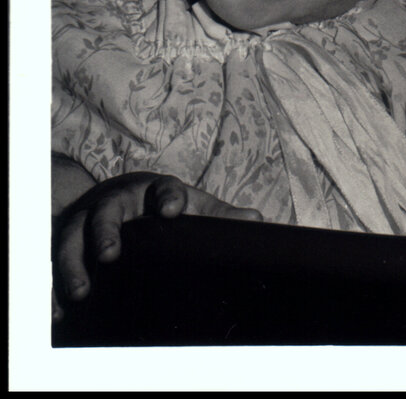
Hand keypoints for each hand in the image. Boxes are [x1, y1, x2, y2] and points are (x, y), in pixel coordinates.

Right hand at [53, 172, 261, 315]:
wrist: (117, 197)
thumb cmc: (163, 206)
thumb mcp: (192, 206)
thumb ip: (220, 216)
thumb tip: (257, 220)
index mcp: (154, 191)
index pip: (164, 189)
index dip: (168, 198)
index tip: (171, 211)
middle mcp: (118, 201)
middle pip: (108, 211)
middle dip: (107, 231)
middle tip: (110, 255)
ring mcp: (88, 220)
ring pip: (73, 236)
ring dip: (73, 263)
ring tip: (79, 292)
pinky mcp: (68, 241)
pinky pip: (54, 260)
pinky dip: (54, 284)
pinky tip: (58, 310)